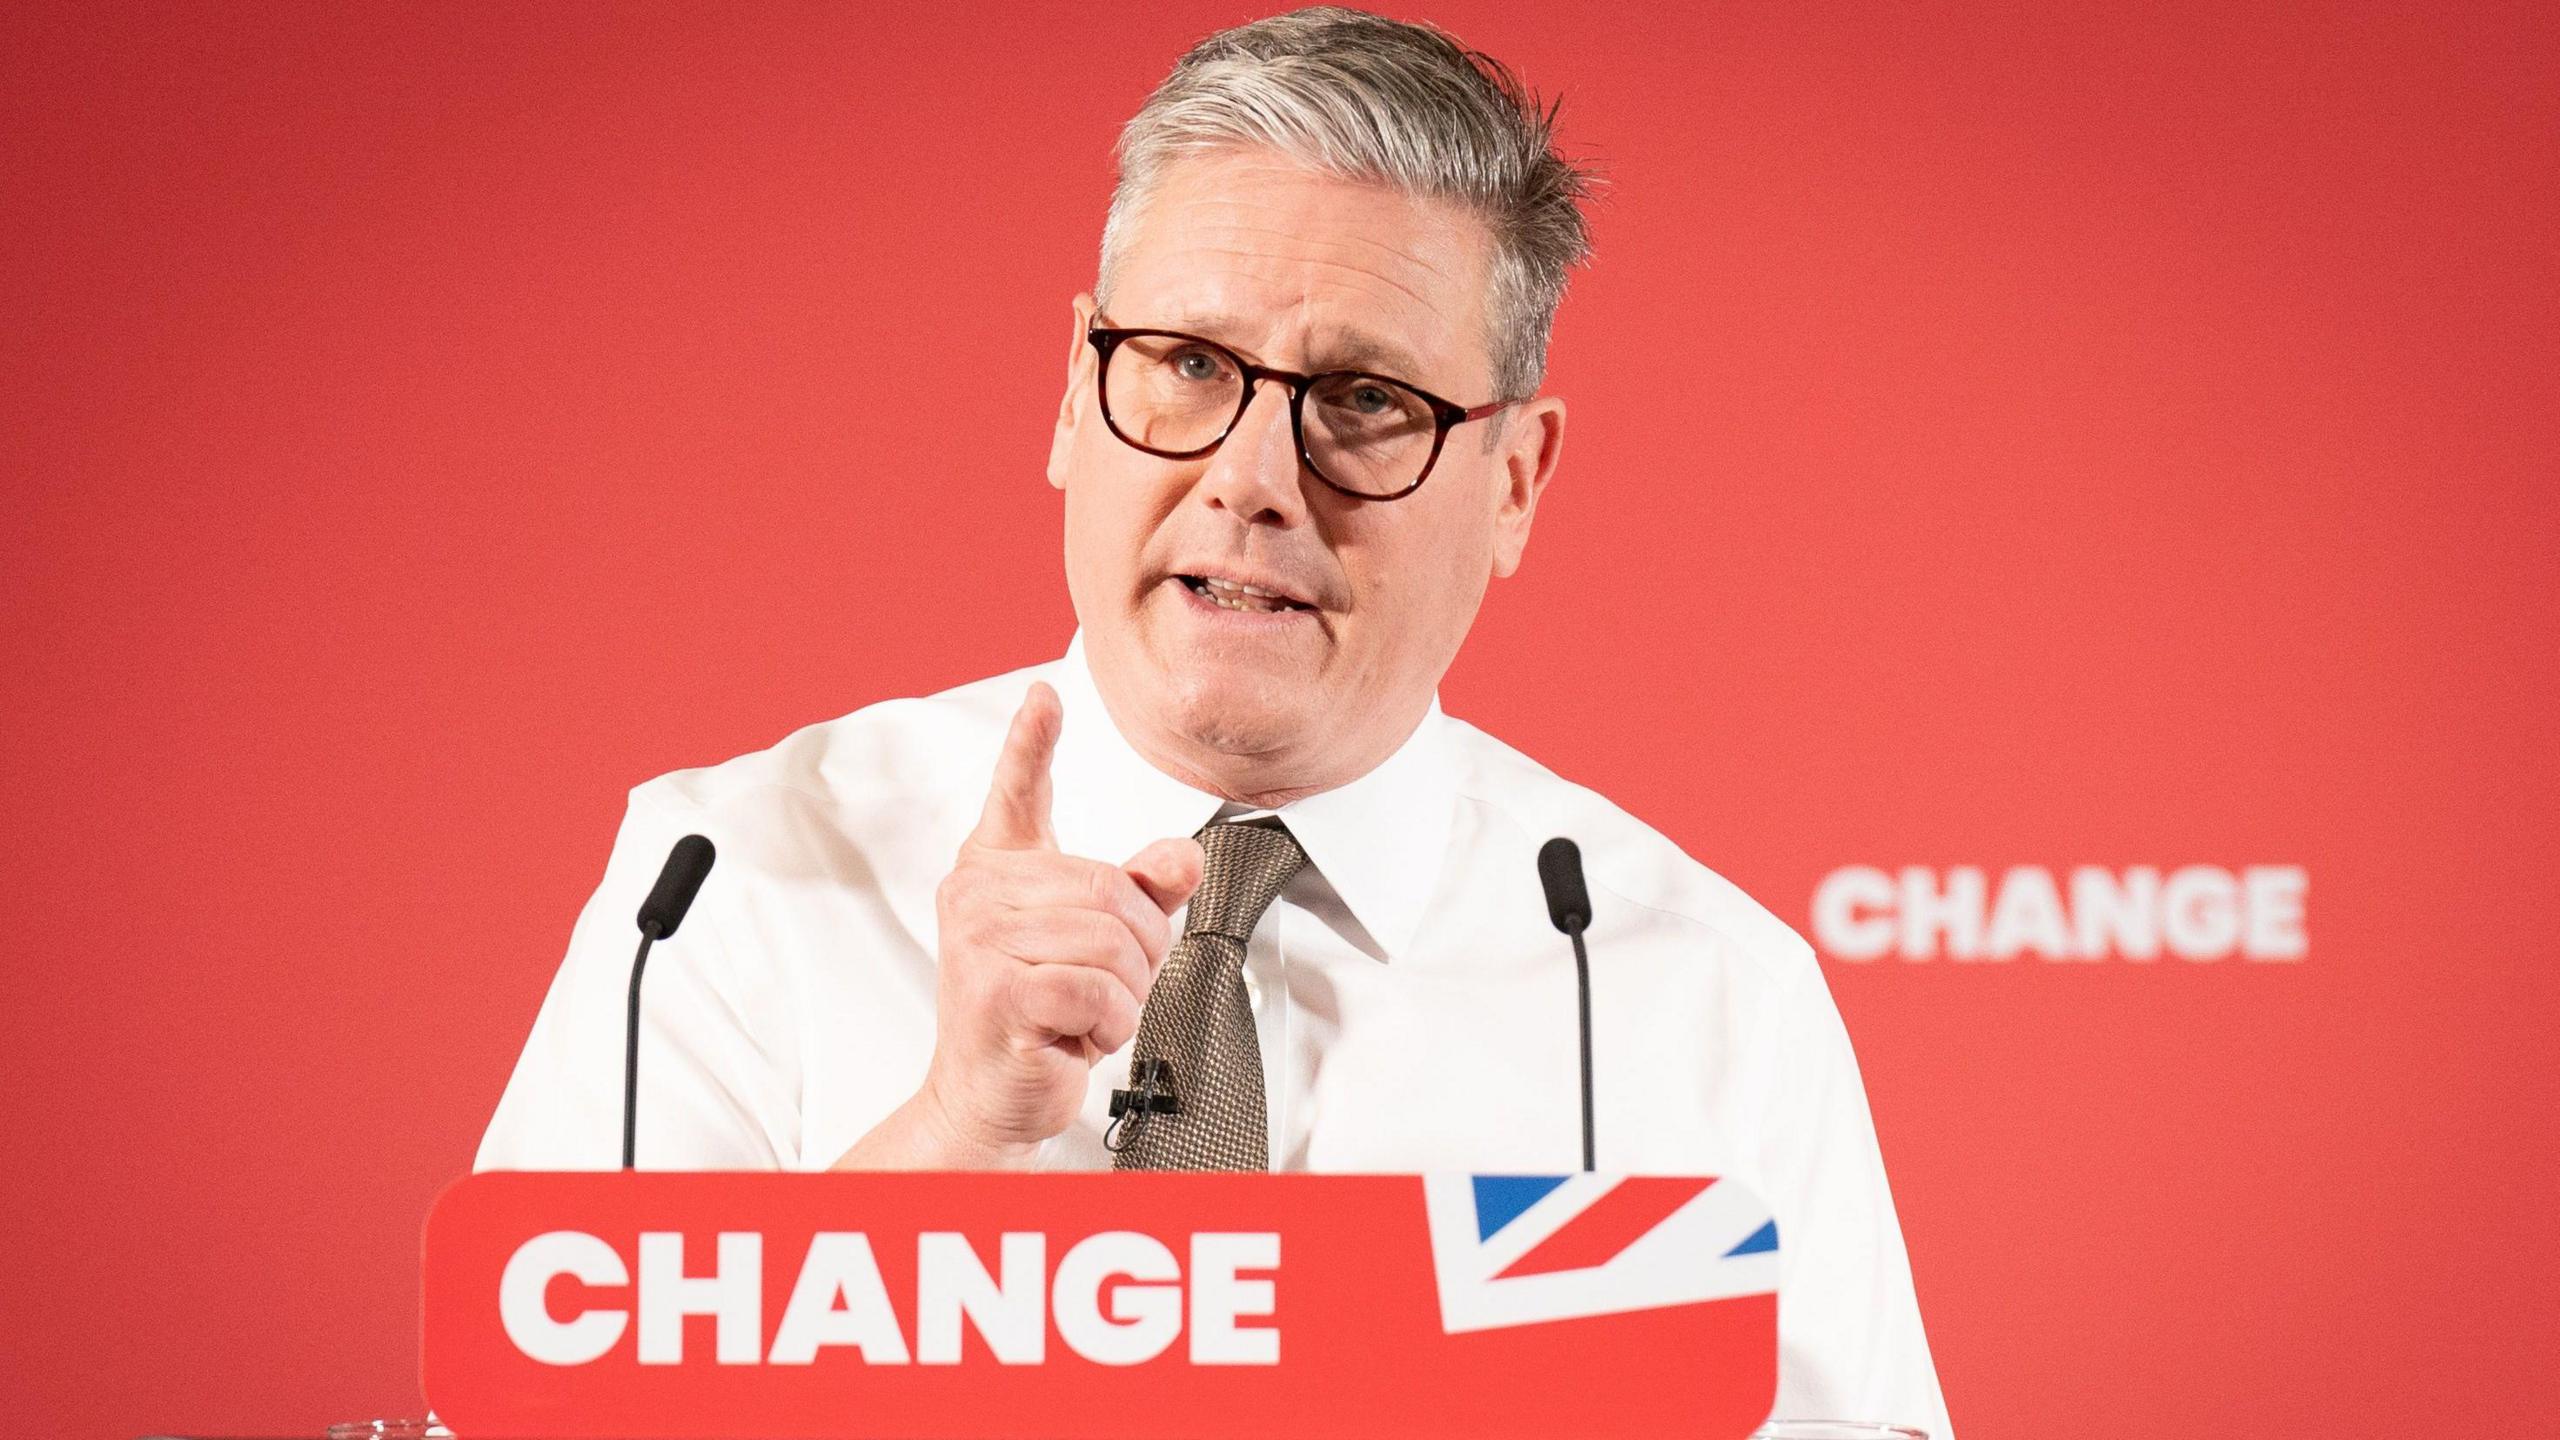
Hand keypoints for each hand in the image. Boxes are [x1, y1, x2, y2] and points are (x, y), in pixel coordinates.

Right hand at [835, 682, 1202, 1169]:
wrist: (990, 1095)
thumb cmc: (1037, 1013)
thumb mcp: (1097, 945)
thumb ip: (1141, 894)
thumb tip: (1185, 856)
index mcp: (998, 867)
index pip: (1018, 791)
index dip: (1033, 740)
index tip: (1047, 693)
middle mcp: (978, 892)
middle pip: (1112, 889)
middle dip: (1139, 947)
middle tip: (1110, 986)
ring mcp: (979, 940)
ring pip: (1111, 942)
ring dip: (1125, 992)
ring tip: (1086, 1011)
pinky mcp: (993, 991)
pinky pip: (1096, 989)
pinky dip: (1107, 1023)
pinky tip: (1074, 1035)